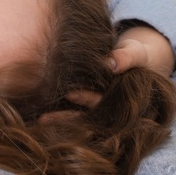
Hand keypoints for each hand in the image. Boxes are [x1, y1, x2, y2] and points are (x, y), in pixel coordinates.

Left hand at [44, 25, 174, 115]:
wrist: (135, 62)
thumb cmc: (134, 56)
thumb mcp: (135, 53)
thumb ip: (126, 57)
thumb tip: (111, 64)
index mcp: (122, 99)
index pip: (103, 102)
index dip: (87, 99)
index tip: (69, 94)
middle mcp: (109, 109)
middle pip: (87, 117)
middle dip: (67, 118)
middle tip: (44, 118)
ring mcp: (98, 110)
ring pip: (78, 118)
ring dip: (60, 120)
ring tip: (40, 121)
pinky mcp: (88, 106)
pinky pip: (73, 113)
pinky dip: (59, 116)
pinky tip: (41, 118)